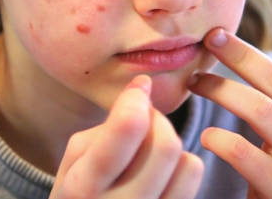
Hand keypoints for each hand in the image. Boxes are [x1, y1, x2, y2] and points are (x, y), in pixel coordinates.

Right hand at [50, 75, 203, 198]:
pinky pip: (194, 177)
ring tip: (150, 149)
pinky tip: (161, 170)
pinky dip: (182, 164)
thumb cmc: (80, 189)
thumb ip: (109, 122)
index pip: (128, 131)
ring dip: (171, 144)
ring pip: (188, 162)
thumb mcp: (77, 158)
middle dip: (157, 120)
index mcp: (83, 187)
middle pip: (166, 145)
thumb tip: (142, 84)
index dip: (137, 100)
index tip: (138, 91)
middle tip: (143, 121)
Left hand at [189, 28, 271, 198]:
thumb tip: (231, 61)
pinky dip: (222, 140)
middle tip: (201, 48)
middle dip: (234, 61)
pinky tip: (206, 137)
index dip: (246, 53)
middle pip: (271, 86)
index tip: (215, 34)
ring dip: (221, 92)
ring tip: (194, 85)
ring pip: (260, 112)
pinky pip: (247, 155)